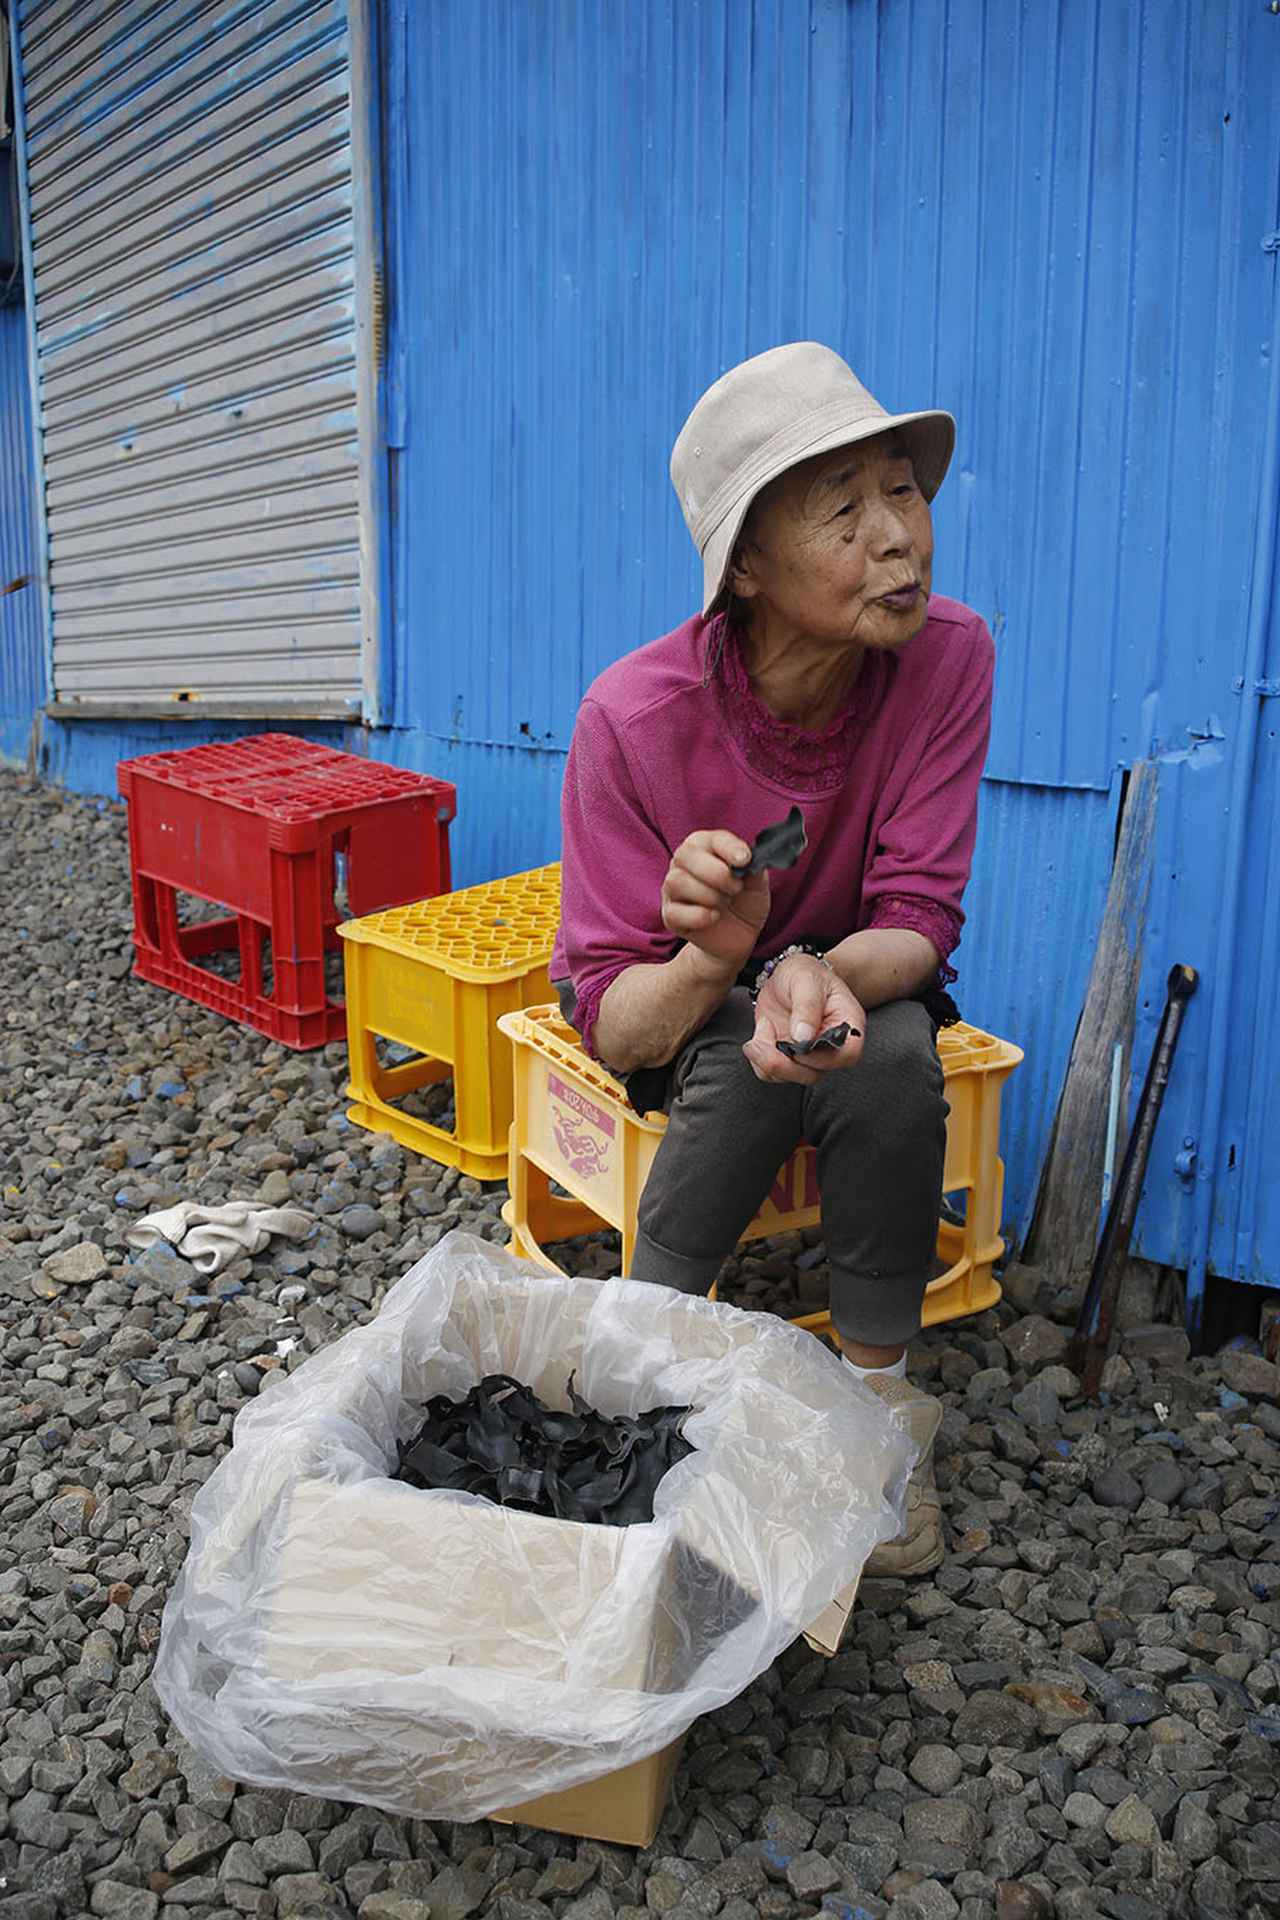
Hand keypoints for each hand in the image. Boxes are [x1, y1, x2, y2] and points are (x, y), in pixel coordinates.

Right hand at [661, 829, 770, 978]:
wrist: (739, 936)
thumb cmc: (745, 903)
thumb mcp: (757, 884)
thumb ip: (753, 869)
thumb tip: (748, 860)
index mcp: (705, 847)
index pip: (711, 838)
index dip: (728, 847)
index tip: (745, 860)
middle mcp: (683, 863)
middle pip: (686, 856)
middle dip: (717, 873)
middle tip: (736, 888)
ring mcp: (672, 889)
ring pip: (678, 882)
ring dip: (709, 895)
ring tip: (725, 903)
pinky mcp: (670, 915)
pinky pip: (676, 912)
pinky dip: (700, 916)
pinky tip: (714, 918)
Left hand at [744, 955, 866, 1084]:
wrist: (787, 977)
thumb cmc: (805, 974)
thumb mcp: (806, 981)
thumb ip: (807, 1007)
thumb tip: (803, 1038)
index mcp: (848, 1026)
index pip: (848, 1054)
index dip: (822, 1057)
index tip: (796, 1040)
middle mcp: (831, 1048)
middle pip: (814, 1074)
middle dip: (783, 1061)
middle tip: (763, 1034)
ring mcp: (809, 1057)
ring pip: (790, 1077)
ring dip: (767, 1058)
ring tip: (762, 1027)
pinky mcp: (788, 1059)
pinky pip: (771, 1074)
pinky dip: (758, 1059)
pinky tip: (760, 1033)